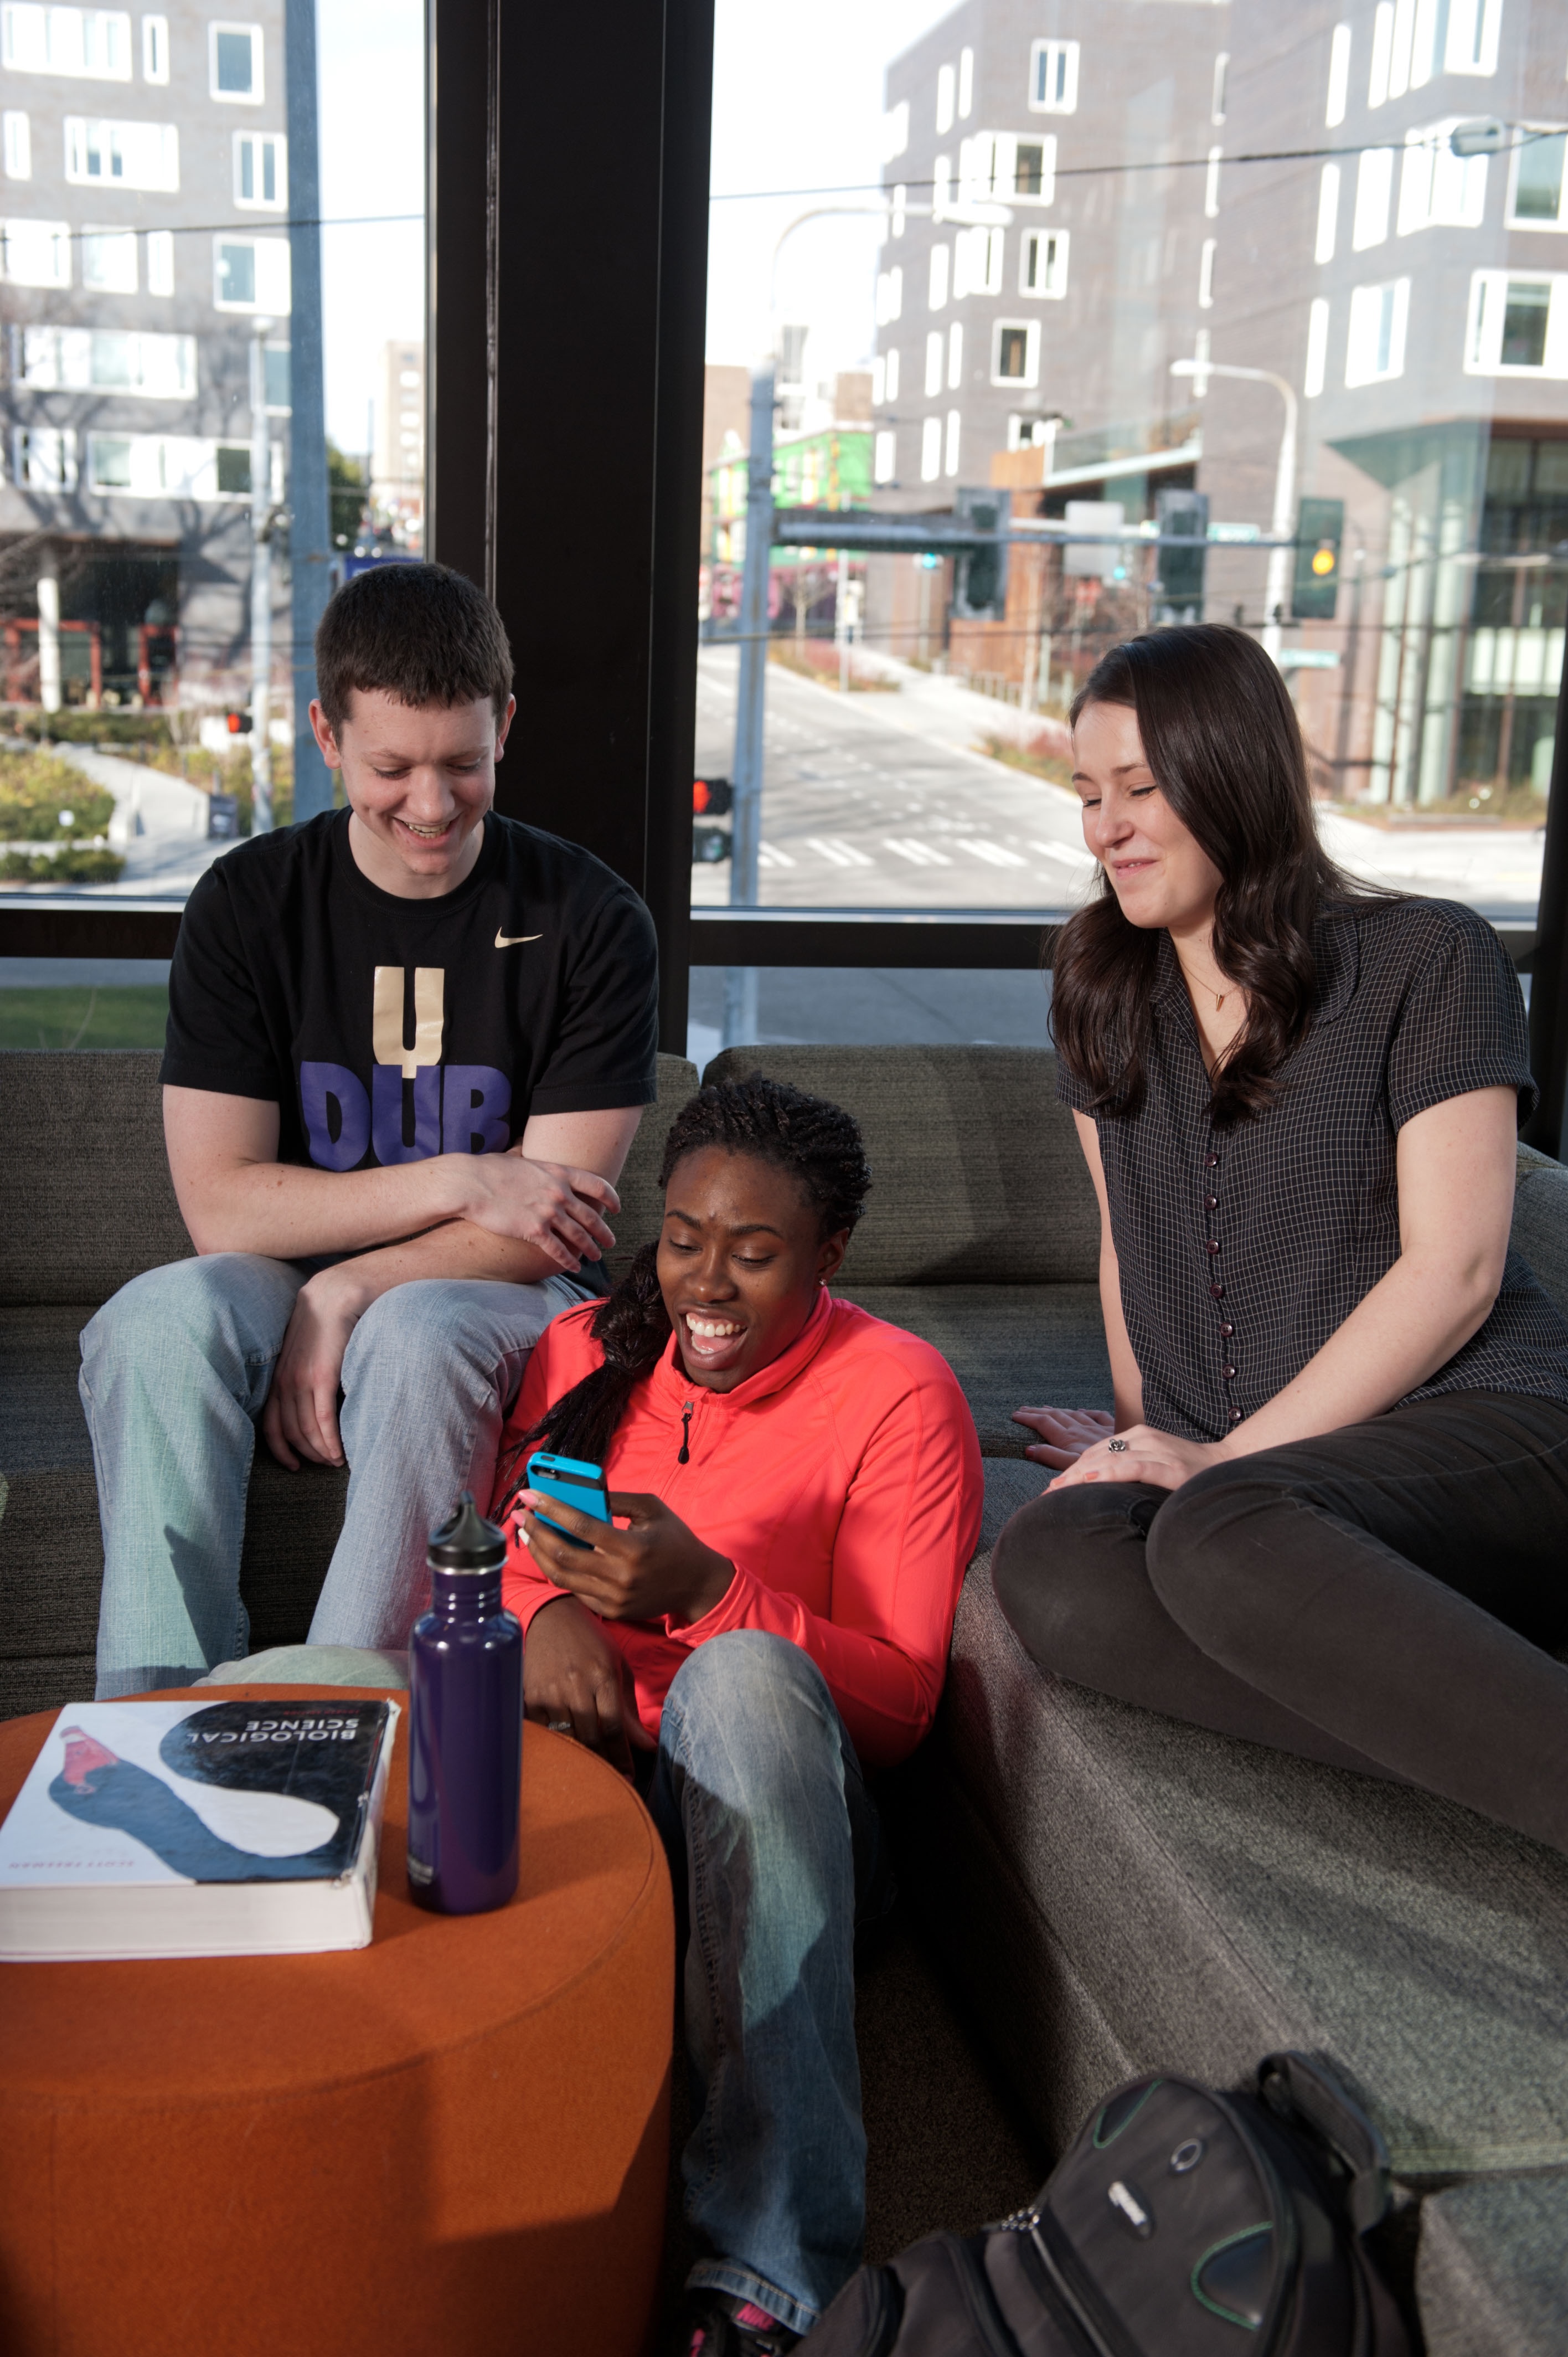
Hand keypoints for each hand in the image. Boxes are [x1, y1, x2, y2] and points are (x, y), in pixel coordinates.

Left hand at [261, 1267, 364, 1468]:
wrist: (338, 1293)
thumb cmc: (327, 1321)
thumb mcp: (306, 1349)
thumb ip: (304, 1372)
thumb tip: (314, 1398)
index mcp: (279, 1376)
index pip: (271, 1425)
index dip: (280, 1450)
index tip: (295, 1465)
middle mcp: (285, 1381)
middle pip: (291, 1432)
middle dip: (307, 1454)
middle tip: (326, 1463)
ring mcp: (302, 1380)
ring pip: (307, 1430)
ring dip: (322, 1451)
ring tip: (338, 1460)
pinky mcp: (323, 1377)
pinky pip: (324, 1420)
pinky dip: (331, 1441)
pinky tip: (340, 1453)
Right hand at [448, 1154, 620, 1272]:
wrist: (469, 1184)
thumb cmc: (489, 1169)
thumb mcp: (520, 1159)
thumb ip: (534, 1165)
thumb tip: (530, 1158)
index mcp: (558, 1172)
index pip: (597, 1185)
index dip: (611, 1198)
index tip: (617, 1208)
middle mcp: (558, 1192)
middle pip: (591, 1216)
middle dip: (604, 1231)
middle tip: (610, 1241)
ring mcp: (548, 1212)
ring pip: (579, 1236)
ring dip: (590, 1248)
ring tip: (596, 1257)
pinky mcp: (534, 1231)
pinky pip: (558, 1250)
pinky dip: (568, 1261)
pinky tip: (574, 1267)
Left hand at [512, 1489, 735, 1625]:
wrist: (696, 1584)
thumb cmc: (675, 1540)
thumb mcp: (653, 1510)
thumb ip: (618, 1499)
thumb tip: (582, 1492)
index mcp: (633, 1547)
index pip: (581, 1526)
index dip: (551, 1509)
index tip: (529, 1495)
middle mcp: (621, 1576)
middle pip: (564, 1555)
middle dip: (536, 1532)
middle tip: (520, 1515)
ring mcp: (614, 1598)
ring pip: (562, 1577)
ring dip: (540, 1553)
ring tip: (529, 1534)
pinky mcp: (611, 1612)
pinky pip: (575, 1590)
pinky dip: (559, 1571)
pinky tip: (551, 1554)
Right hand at [523, 1595, 650, 1775]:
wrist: (551, 1617)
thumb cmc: (591, 1642)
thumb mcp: (618, 1668)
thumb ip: (630, 1710)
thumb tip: (648, 1746)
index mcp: (603, 1677)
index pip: (615, 1728)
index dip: (622, 1758)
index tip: (629, 1777)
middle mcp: (576, 1686)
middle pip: (591, 1739)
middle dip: (604, 1764)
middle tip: (612, 1782)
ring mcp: (550, 1692)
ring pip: (566, 1739)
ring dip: (580, 1759)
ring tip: (590, 1773)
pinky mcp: (529, 1696)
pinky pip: (543, 1732)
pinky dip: (555, 1744)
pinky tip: (563, 1754)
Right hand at [1011, 1404, 1114, 1468]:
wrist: (1139, 1459)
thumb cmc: (1106, 1468)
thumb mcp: (1074, 1466)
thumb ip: (1052, 1457)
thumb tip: (1029, 1450)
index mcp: (1070, 1439)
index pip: (1044, 1424)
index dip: (1028, 1419)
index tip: (1014, 1415)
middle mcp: (1082, 1430)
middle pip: (1055, 1416)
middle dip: (1037, 1412)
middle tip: (1023, 1409)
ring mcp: (1099, 1428)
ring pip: (1073, 1414)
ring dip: (1057, 1410)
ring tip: (1045, 1407)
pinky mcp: (1115, 1428)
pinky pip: (1097, 1415)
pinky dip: (1086, 1412)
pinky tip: (1083, 1410)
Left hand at [1045, 1422, 1229, 1493]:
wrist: (1229, 1467)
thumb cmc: (1187, 1472)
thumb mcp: (1153, 1464)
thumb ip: (1130, 1469)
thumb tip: (1099, 1485)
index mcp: (1139, 1436)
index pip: (1096, 1451)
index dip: (1072, 1468)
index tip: (1051, 1487)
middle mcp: (1146, 1438)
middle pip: (1098, 1454)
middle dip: (1070, 1474)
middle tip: (1047, 1494)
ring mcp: (1159, 1450)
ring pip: (1110, 1458)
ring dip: (1081, 1475)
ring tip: (1059, 1489)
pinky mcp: (1171, 1466)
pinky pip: (1135, 1467)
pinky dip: (1111, 1473)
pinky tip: (1092, 1480)